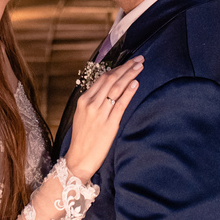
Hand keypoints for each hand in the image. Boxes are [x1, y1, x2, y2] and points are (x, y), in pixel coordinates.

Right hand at [65, 56, 142, 180]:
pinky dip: (128, 92)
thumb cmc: (82, 138)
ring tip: (140, 67)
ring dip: (130, 75)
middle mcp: (91, 104)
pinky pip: (120, 104)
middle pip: (111, 79)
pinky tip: (136, 83)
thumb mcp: (83, 115)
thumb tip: (109, 88)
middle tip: (139, 59)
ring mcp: (100, 113)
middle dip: (126, 67)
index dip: (118, 68)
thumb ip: (94, 101)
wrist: (79, 159)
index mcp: (83, 100)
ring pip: (116, 88)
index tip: (128, 62)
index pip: (103, 78)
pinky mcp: (109, 124)